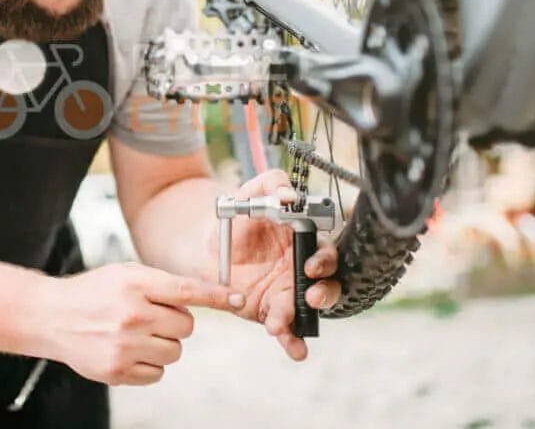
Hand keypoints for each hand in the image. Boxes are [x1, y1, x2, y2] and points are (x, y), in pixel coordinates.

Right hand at [44, 262, 244, 385]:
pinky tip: (129, 350)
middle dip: (175, 322)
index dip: (217, 296)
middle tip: (151, 317)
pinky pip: (157, 373)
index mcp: (136, 284)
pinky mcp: (118, 371)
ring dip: (164, 344)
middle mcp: (132, 314)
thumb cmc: (93, 293)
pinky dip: (149, 364)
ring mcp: (125, 345)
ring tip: (138, 334)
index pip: (187, 291)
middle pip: (186, 326)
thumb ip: (161, 284)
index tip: (238, 300)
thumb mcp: (126, 274)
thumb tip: (200, 297)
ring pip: (175, 352)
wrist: (53, 317)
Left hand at [210, 169, 341, 361]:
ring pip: (308, 309)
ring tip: (280, 323)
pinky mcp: (274, 311)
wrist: (208, 244)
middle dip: (323, 292)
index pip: (324, 250)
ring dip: (303, 319)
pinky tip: (295, 350)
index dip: (324, 260)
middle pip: (327, 283)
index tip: (311, 267)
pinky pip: (289, 328)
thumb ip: (272, 184)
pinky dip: (293, 341)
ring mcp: (290, 291)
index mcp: (304, 239)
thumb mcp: (251, 192)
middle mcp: (303, 267)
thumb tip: (290, 195)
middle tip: (309, 296)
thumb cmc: (236, 215)